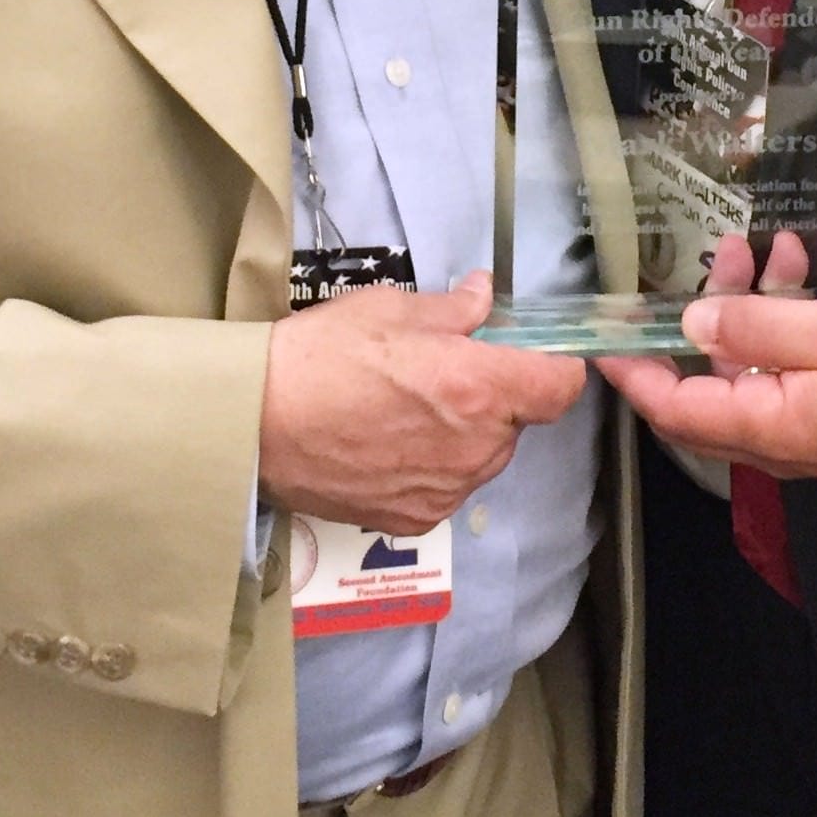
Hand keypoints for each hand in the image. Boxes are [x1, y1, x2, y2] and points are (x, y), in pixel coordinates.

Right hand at [259, 271, 586, 535]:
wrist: (255, 423)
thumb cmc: (321, 355)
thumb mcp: (390, 310)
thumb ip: (452, 310)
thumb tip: (483, 298)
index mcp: (480, 387)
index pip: (561, 386)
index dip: (551, 367)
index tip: (527, 355)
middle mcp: (476, 447)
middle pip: (518, 422)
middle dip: (495, 398)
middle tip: (441, 375)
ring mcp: (448, 489)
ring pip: (483, 457)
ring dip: (464, 435)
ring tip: (404, 411)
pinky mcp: (416, 518)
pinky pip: (448, 487)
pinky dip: (432, 467)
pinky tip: (386, 444)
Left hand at [599, 241, 816, 481]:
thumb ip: (759, 330)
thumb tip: (690, 329)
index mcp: (773, 429)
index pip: (676, 412)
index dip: (632, 374)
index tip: (600, 337)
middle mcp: (783, 442)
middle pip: (708, 389)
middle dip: (698, 319)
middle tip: (713, 260)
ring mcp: (812, 433)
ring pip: (750, 371)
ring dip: (747, 310)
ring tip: (764, 251)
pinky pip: (788, 371)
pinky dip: (784, 323)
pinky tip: (799, 272)